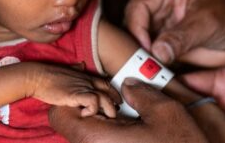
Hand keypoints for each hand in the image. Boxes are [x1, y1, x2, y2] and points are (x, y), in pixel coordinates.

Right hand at [26, 63, 120, 117]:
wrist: (38, 77)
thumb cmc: (50, 75)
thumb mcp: (67, 70)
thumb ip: (76, 68)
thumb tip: (82, 64)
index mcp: (86, 76)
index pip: (106, 84)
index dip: (113, 93)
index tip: (115, 102)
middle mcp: (88, 81)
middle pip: (110, 91)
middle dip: (114, 103)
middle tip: (113, 112)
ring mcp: (83, 87)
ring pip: (105, 98)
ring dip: (108, 109)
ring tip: (105, 117)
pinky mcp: (76, 94)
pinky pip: (93, 102)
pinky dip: (92, 110)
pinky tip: (85, 114)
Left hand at [49, 78, 208, 142]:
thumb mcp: (165, 112)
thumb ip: (140, 93)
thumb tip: (127, 86)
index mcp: (97, 140)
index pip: (59, 116)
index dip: (73, 99)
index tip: (95, 94)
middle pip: (73, 128)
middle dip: (90, 112)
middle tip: (117, 106)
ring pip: (87, 140)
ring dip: (102, 128)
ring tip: (129, 122)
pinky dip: (111, 139)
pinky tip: (133, 136)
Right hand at [124, 0, 224, 66]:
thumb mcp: (209, 23)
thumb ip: (181, 36)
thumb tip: (157, 51)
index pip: (137, 8)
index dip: (137, 31)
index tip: (147, 53)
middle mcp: (156, 3)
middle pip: (132, 27)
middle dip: (137, 48)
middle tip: (144, 70)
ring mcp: (159, 24)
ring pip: (137, 44)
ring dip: (142, 61)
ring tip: (151, 76)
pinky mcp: (164, 43)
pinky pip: (148, 56)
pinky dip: (151, 68)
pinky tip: (157, 78)